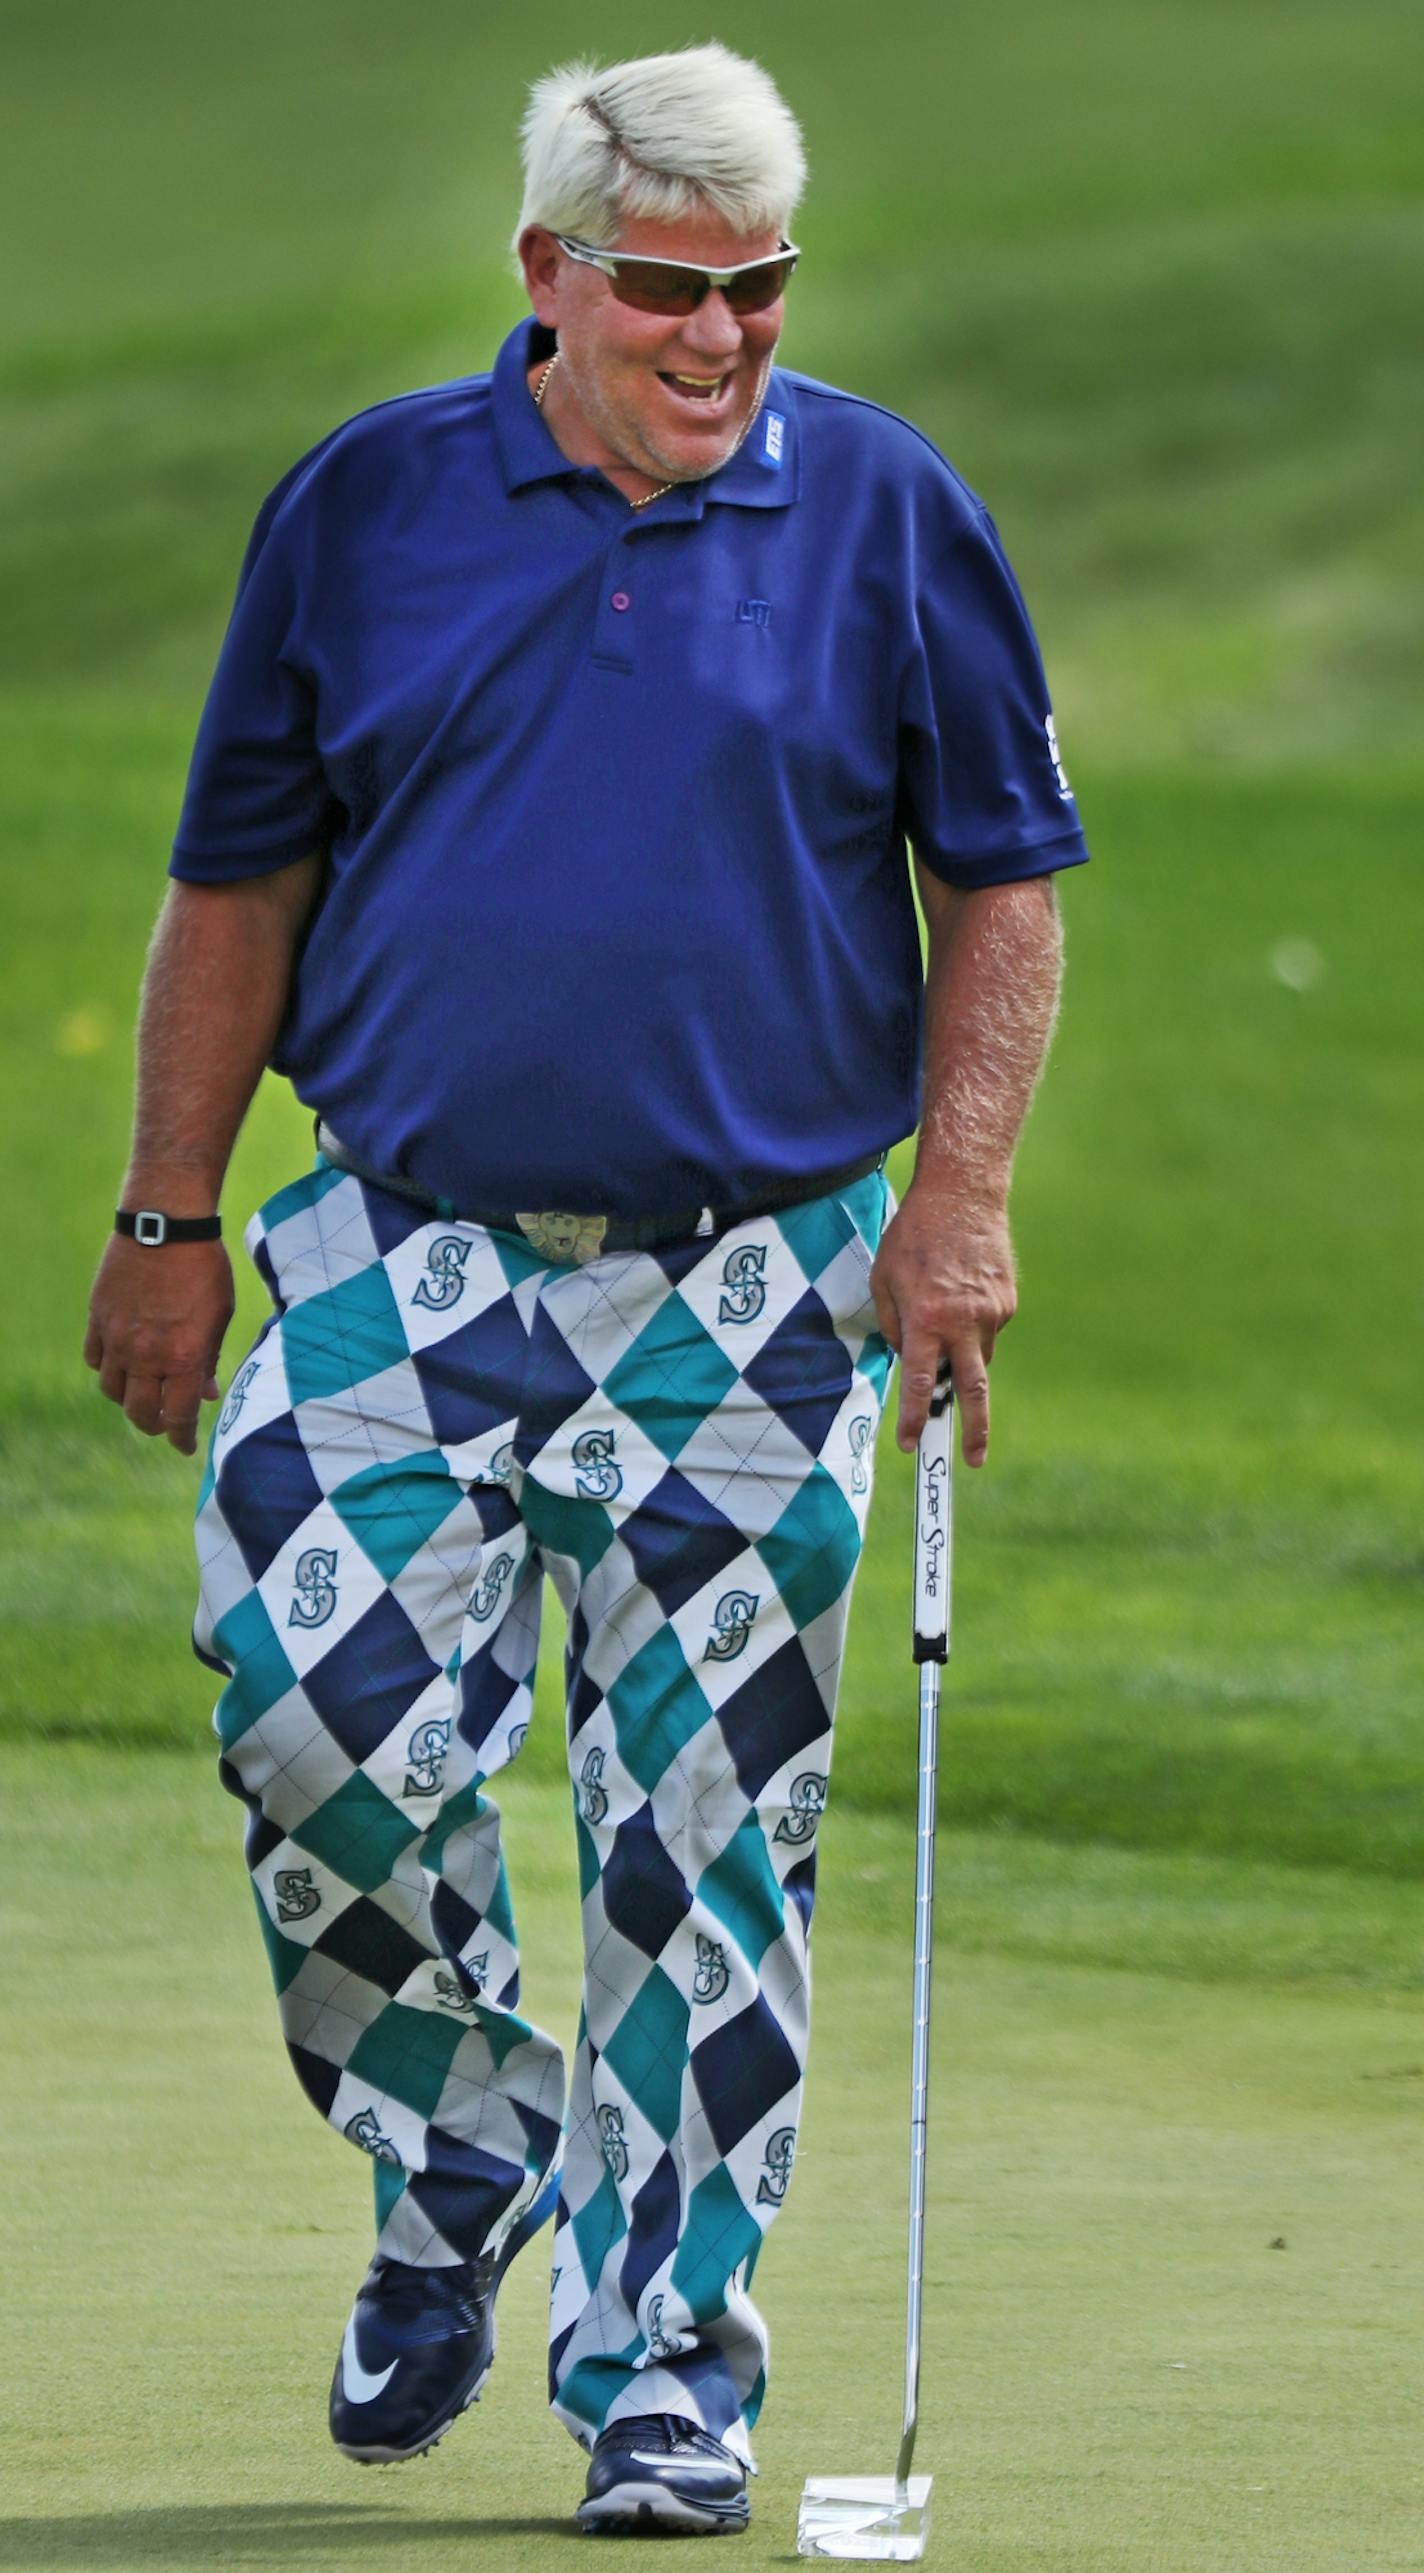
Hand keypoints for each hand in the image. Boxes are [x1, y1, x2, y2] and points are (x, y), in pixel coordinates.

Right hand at [84, 1235, 235, 1456]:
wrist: (165, 1225)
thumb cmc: (204, 1266)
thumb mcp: (219, 1315)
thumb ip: (208, 1358)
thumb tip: (206, 1393)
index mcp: (182, 1356)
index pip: (179, 1416)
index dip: (183, 1438)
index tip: (187, 1446)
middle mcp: (145, 1355)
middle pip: (140, 1413)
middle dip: (155, 1425)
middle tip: (166, 1423)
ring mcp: (116, 1338)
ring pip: (112, 1390)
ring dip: (129, 1398)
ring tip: (144, 1391)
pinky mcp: (97, 1318)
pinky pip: (94, 1359)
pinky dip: (107, 1368)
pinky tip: (122, 1362)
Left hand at [868, 1180, 1016, 1464]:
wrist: (962, 1195)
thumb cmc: (913, 1236)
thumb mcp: (884, 1280)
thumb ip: (893, 1326)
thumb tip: (906, 1360)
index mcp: (927, 1320)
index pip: (918, 1383)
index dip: (912, 1418)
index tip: (909, 1444)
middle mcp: (963, 1323)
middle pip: (973, 1391)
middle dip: (975, 1430)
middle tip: (974, 1458)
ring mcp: (992, 1314)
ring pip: (978, 1357)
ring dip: (961, 1357)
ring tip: (943, 1315)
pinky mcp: (1007, 1302)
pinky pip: (987, 1330)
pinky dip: (971, 1326)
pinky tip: (959, 1292)